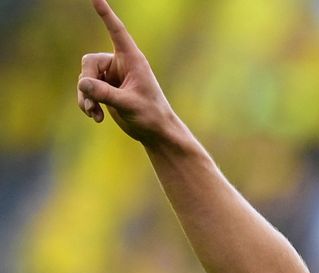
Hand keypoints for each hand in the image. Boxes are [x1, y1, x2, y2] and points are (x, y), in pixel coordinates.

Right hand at [77, 0, 174, 142]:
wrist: (155, 132)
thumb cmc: (151, 116)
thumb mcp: (128, 105)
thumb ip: (105, 94)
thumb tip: (82, 83)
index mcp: (132, 60)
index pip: (117, 32)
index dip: (106, 15)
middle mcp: (120, 64)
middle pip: (89, 62)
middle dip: (87, 83)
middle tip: (92, 103)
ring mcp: (111, 77)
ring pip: (84, 78)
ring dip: (85, 97)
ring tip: (94, 114)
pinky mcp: (106, 89)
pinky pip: (86, 90)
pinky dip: (87, 103)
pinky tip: (97, 117)